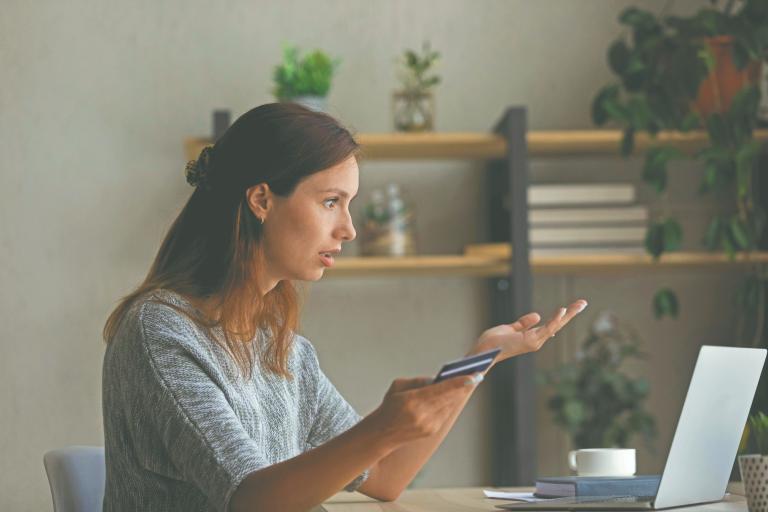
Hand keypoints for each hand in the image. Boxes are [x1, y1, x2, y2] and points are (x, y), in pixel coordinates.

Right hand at [370, 374, 481, 449]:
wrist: (382, 432)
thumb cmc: (390, 404)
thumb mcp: (399, 386)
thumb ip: (420, 381)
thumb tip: (440, 380)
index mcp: (413, 401)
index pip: (442, 390)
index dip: (459, 383)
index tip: (474, 375)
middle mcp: (423, 415)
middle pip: (450, 398)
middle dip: (464, 386)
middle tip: (477, 374)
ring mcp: (428, 425)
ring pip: (450, 405)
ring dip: (460, 394)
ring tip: (471, 381)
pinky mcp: (432, 431)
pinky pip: (445, 413)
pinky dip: (451, 402)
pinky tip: (459, 394)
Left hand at [473, 299, 587, 364]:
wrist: (484, 351)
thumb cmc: (493, 342)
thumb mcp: (510, 328)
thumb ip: (523, 323)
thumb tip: (538, 315)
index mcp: (532, 337)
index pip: (551, 324)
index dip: (561, 316)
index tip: (570, 308)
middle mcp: (536, 340)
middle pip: (558, 324)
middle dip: (571, 313)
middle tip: (584, 302)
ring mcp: (535, 341)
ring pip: (556, 325)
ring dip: (569, 314)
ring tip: (581, 304)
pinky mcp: (531, 341)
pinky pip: (547, 329)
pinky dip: (555, 319)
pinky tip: (563, 310)